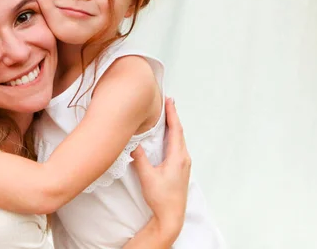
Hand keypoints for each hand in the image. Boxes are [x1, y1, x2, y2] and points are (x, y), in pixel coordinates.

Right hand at [132, 97, 190, 235]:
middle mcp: (184, 158)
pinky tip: (166, 136)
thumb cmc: (161, 198)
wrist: (171, 217)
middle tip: (167, 102)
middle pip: (179, 132)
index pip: (176, 130)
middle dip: (173, 116)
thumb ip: (139, 158)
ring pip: (179, 139)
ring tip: (166, 115)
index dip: (172, 113)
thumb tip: (132, 143)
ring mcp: (184, 164)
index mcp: (178, 157)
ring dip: (173, 126)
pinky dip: (172, 136)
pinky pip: (177, 146)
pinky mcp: (180, 169)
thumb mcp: (147, 177)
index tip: (169, 100)